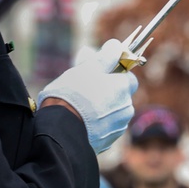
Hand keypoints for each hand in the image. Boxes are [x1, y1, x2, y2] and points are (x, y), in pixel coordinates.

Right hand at [37, 39, 137, 153]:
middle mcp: (126, 109)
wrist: (60, 132)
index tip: (100, 74)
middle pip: (120, 95)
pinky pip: (105, 128)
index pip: (128, 77)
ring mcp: (118, 128)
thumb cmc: (73, 95)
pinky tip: (80, 121)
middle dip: (108, 92)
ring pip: (113, 113)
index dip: (115, 74)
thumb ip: (106, 56)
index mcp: (124, 88)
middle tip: (87, 90)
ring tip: (81, 107)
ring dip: (102, 109)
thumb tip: (116, 45)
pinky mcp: (107, 142)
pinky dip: (96, 124)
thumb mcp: (88, 68)